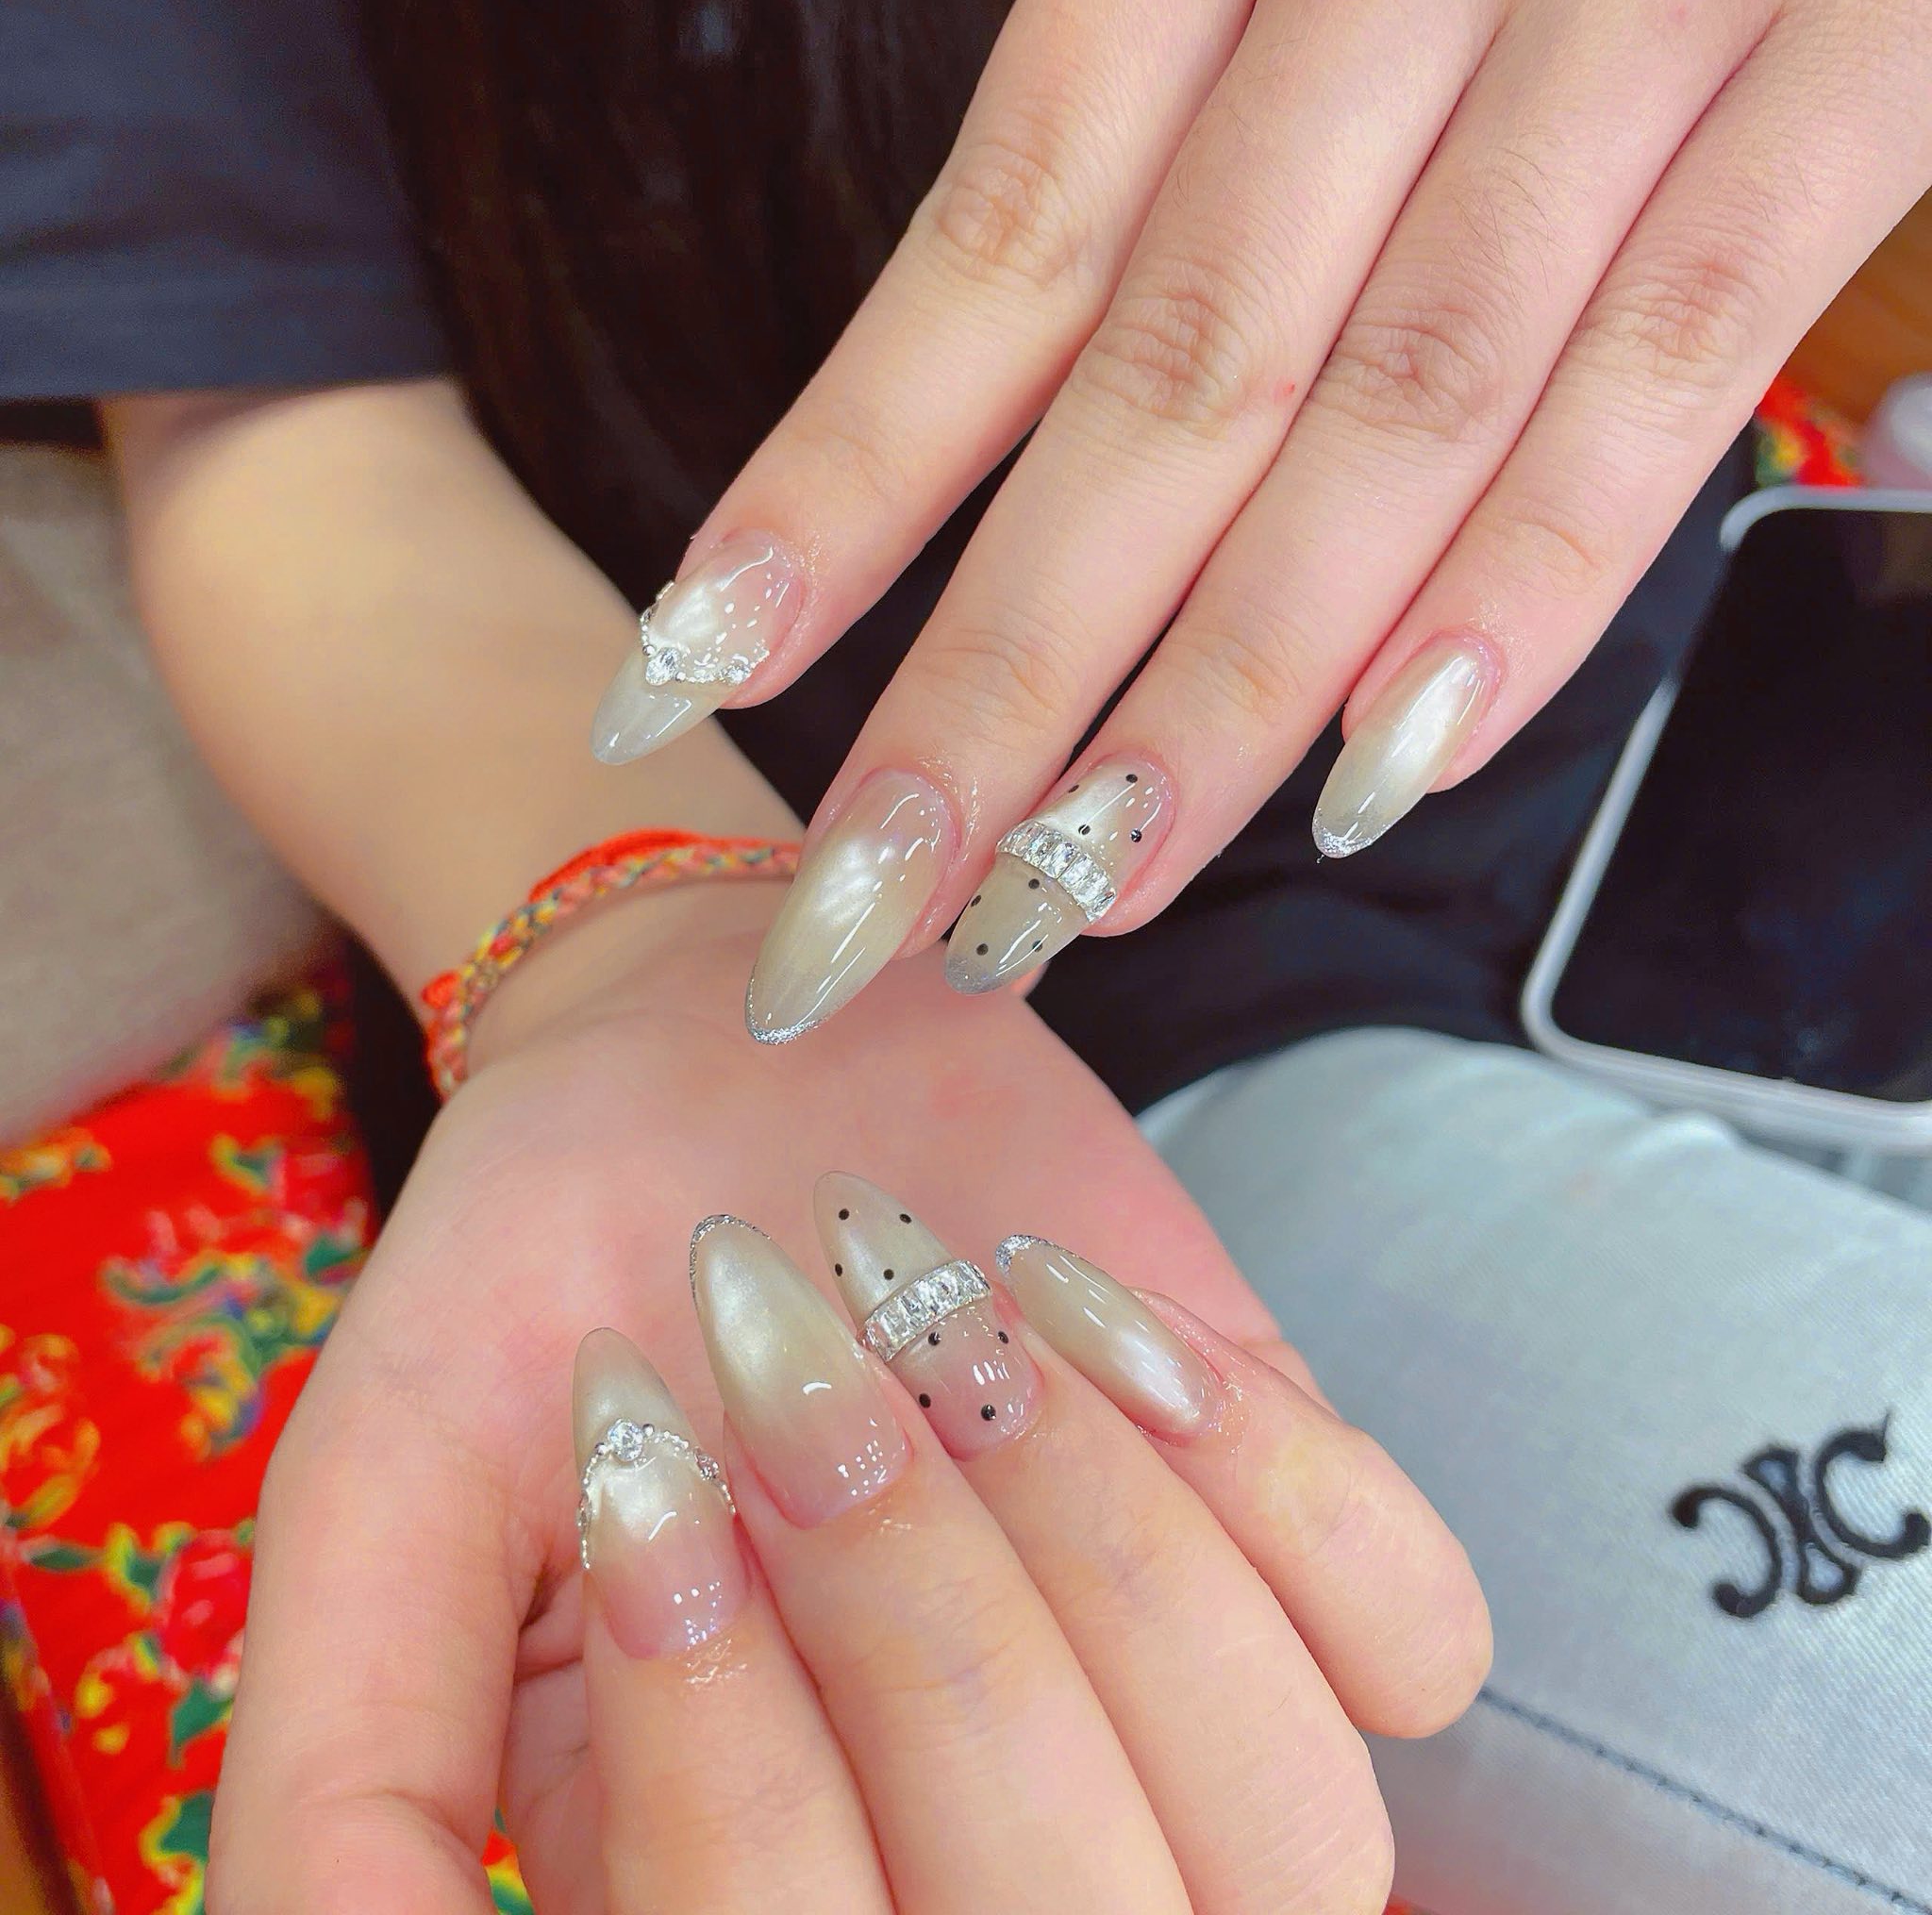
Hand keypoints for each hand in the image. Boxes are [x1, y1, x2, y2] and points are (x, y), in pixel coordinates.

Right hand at [207, 896, 1486, 1911]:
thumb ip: (352, 1783)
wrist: (713, 1066)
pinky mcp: (1300, 1550)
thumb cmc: (537, 1290)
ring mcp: (1178, 1721)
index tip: (636, 1437)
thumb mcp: (375, 1505)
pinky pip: (1417, 1638)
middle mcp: (984, 1864)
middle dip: (921, 1617)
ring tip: (958, 1329)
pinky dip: (1274, 1480)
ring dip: (1111, 1545)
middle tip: (801, 1369)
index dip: (721, 1738)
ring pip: (1291, 1832)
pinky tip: (1091, 1321)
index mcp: (744, 1889)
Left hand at [591, 0, 1931, 1036]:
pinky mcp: (1854, 52)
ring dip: (1223, 688)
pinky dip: (1536, 572)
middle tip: (865, 897)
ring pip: (1385, 411)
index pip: (1001, 246)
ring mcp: (1631, 3)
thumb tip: (1108, 424)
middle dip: (999, 675)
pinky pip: (1671, 360)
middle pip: (1162, 388)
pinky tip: (1387, 768)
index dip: (842, 480)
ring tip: (1073, 896)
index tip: (690, 675)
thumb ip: (1203, 115)